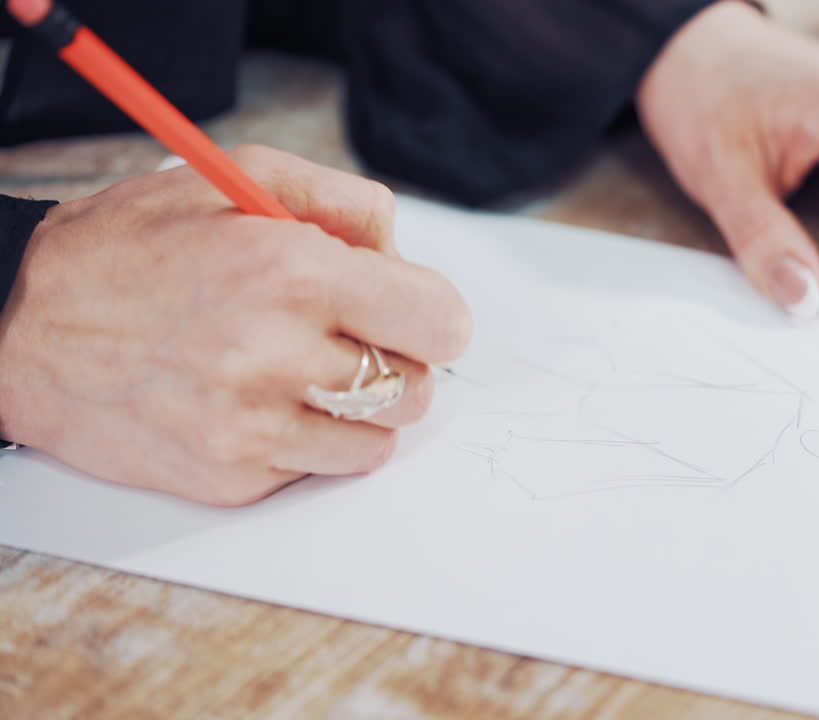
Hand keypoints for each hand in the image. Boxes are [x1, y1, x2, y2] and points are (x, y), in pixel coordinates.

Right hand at [0, 146, 471, 504]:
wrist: (21, 327)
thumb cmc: (132, 248)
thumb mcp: (240, 179)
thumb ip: (345, 204)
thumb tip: (405, 256)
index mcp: (291, 272)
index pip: (440, 322)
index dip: (435, 316)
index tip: (411, 314)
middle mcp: (275, 355)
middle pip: (416, 387)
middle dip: (396, 360)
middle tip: (348, 338)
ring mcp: (252, 427)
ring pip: (379, 441)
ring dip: (358, 409)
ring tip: (303, 371)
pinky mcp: (231, 477)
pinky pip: (318, 470)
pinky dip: (307, 441)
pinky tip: (260, 403)